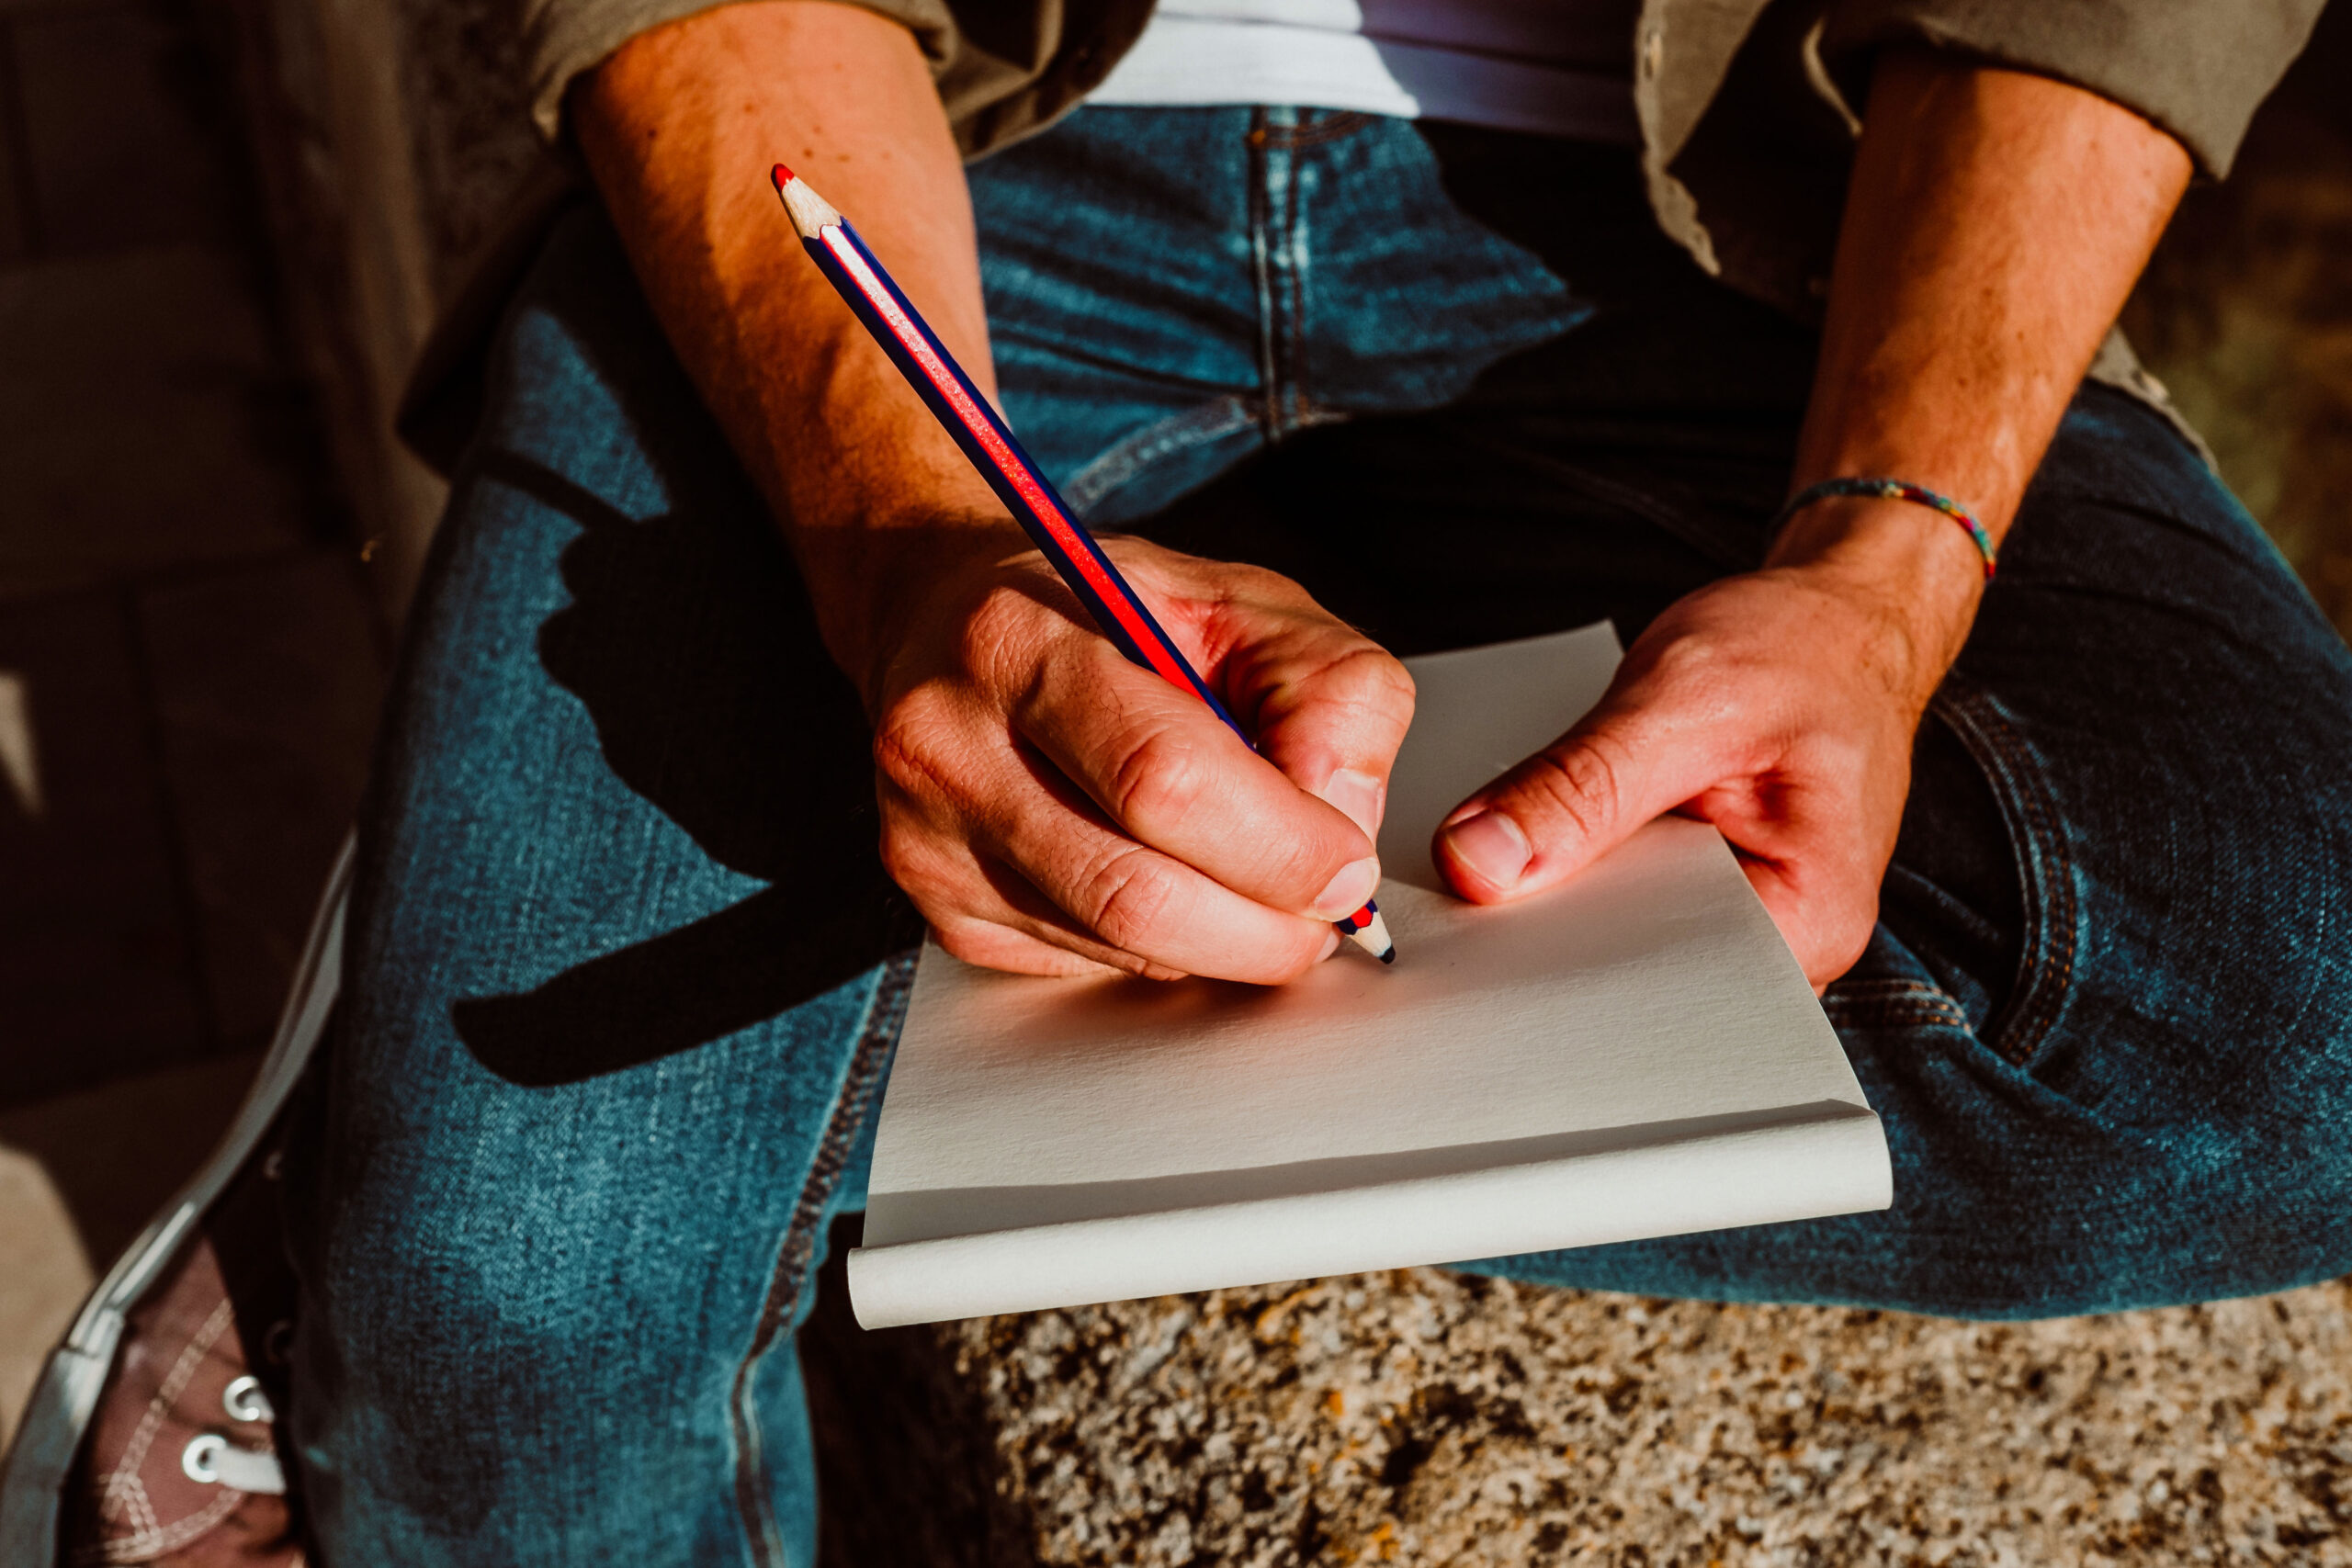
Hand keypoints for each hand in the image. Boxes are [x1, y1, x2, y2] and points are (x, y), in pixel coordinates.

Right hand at [868, 531, 1415, 982]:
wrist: (942, 620)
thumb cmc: (1108, 610)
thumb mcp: (1244, 603)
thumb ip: (1329, 692)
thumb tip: (1342, 826)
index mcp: (1021, 639)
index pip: (1163, 779)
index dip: (1280, 845)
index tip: (1347, 864)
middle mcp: (947, 744)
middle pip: (1134, 893)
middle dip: (1264, 926)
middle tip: (1324, 911)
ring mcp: (929, 839)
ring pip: (1117, 945)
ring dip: (1222, 942)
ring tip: (1259, 888)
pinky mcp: (938, 907)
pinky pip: (1085, 965)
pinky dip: (1160, 946)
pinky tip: (1168, 879)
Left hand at [1432, 549, 1968, 988]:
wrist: (1839, 617)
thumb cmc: (1803, 648)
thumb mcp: (1684, 700)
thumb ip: (1582, 785)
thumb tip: (1479, 862)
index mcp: (1808, 923)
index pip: (1660, 988)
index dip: (1557, 961)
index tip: (1474, 922)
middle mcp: (1783, 946)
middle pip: (1634, 979)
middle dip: (1548, 934)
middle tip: (1469, 884)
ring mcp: (1739, 923)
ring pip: (1616, 943)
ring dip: (1555, 899)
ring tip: (1504, 850)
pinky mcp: (1700, 892)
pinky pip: (1619, 904)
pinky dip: (1572, 870)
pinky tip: (1538, 837)